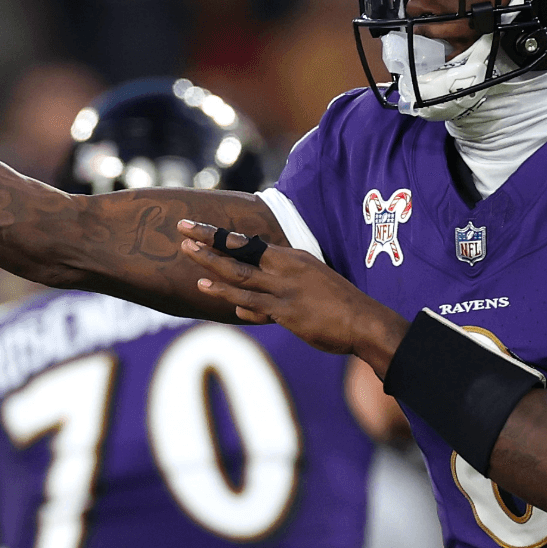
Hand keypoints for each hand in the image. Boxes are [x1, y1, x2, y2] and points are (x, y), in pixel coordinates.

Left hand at [177, 220, 409, 375]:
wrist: (364, 322)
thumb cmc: (338, 304)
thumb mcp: (311, 281)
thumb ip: (281, 284)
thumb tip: (249, 302)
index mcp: (292, 258)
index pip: (249, 242)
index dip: (220, 235)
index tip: (196, 226)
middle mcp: (286, 269)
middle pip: (239, 253)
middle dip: (208, 241)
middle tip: (182, 229)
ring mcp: (285, 291)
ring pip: (240, 275)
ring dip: (212, 265)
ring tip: (188, 255)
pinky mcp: (286, 312)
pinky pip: (252, 304)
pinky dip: (229, 296)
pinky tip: (206, 289)